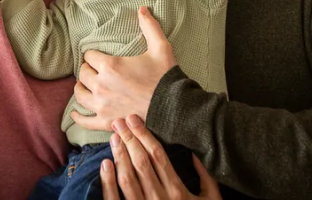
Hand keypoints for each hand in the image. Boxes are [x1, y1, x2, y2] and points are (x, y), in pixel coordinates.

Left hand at [71, 7, 175, 129]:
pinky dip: (78, 117)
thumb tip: (142, 8)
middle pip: (83, 74)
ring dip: (82, 88)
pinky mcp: (106, 122)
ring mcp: (102, 106)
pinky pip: (85, 121)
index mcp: (110, 66)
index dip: (94, 55)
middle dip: (88, 70)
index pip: (89, 56)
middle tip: (96, 70)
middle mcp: (101, 86)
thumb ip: (149, 26)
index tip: (99, 56)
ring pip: (80, 94)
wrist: (173, 107)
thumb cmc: (165, 76)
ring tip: (87, 85)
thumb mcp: (160, 47)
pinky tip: (75, 113)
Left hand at [100, 114, 220, 199]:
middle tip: (119, 121)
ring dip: (119, 155)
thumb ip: (205, 177)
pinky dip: (108, 182)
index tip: (134, 119)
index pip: (158, 156)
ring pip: (127, 178)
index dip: (145, 135)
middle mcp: (161, 199)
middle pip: (141, 162)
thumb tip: (194, 153)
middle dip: (129, 139)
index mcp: (178, 192)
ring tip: (113, 137)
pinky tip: (105, 164)